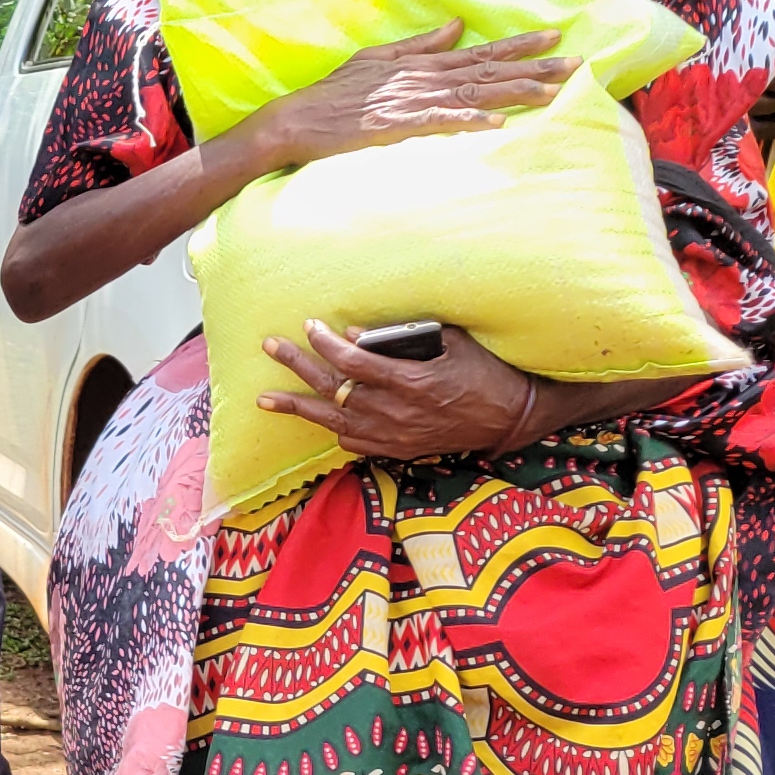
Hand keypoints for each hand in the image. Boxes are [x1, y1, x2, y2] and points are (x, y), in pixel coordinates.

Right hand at [217, 25, 572, 181]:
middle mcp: (422, 78)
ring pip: (474, 93)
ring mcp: (410, 102)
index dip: (519, 45)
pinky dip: (469, 121)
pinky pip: (440, 122)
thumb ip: (419, 44)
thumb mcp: (375, 60)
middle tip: (575, 63)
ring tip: (553, 91)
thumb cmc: (333, 96)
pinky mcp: (396, 127)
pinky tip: (498, 123)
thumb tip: (456, 27)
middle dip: (534, 66)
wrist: (294, 121)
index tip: (556, 37)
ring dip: (514, 92)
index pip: (479, 52)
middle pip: (487, 70)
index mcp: (419, 64)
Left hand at [256, 317, 544, 461]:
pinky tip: (314, 417)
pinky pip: (351, 441)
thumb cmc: (485, 372)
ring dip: (296, 406)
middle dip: (297, 364)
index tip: (310, 325)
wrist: (509, 418)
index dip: (326, 343)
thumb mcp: (453, 343)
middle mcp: (395, 412)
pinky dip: (331, 428)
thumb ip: (405, 337)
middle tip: (270, 345)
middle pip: (333, 388)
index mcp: (410, 381)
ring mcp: (393, 435)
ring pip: (332, 421)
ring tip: (264, 398)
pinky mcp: (396, 450)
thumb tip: (356, 333)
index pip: (352, 362)